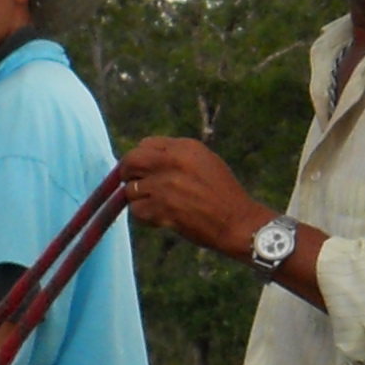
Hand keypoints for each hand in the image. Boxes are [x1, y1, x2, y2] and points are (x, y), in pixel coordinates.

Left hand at [117, 137, 273, 261]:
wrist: (237, 221)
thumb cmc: (224, 193)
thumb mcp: (205, 161)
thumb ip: (177, 156)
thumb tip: (149, 159)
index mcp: (184, 147)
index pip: (145, 144)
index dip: (140, 157)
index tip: (142, 168)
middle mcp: (172, 162)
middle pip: (131, 161)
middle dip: (127, 173)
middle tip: (132, 183)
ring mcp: (165, 185)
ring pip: (131, 189)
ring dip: (138, 199)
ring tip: (155, 205)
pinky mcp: (162, 209)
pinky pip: (137, 211)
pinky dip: (145, 216)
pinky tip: (159, 218)